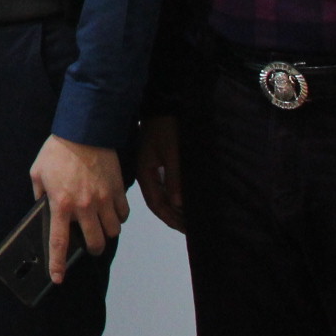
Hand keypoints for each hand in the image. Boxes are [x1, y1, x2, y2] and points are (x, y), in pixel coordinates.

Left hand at [32, 134, 128, 282]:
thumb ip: (39, 194)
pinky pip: (124, 214)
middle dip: (92, 248)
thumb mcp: (38, 172)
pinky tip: (112, 211)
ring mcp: (104, 200)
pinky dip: (119, 217)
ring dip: (107, 233)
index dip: (57, 264)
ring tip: (101, 226)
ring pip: (113, 231)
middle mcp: (84, 207)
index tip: (57, 278)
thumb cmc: (58, 151)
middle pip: (95, 243)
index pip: (59, 242)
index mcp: (61, 204)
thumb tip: (43, 206)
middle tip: (89, 244)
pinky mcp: (118, 191)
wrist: (84, 131)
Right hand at [136, 115, 186, 233]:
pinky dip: (172, 198)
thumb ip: (174, 178)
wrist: (161, 105)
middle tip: (190, 230)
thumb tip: (177, 203)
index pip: (156, 203)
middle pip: (157, 203)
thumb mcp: (172, 152)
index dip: (170, 218)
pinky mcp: (155, 164)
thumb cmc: (166, 128)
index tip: (186, 230)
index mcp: (145, 172)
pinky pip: (162, 187)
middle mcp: (145, 174)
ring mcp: (149, 169)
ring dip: (173, 209)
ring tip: (188, 220)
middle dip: (172, 217)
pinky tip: (181, 202)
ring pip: (160, 196)